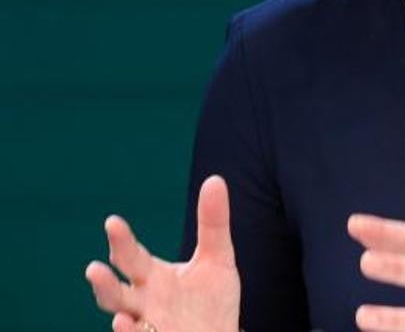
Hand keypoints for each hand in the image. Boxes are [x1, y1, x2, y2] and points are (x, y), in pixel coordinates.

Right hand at [84, 175, 240, 331]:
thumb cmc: (211, 299)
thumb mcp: (218, 258)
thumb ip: (213, 223)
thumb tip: (215, 179)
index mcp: (152, 277)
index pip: (131, 257)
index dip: (122, 241)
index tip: (113, 222)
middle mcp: (143, 301)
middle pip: (117, 289)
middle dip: (105, 280)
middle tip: (94, 267)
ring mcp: (147, 324)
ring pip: (120, 315)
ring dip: (109, 305)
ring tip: (99, 292)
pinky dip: (131, 331)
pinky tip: (122, 323)